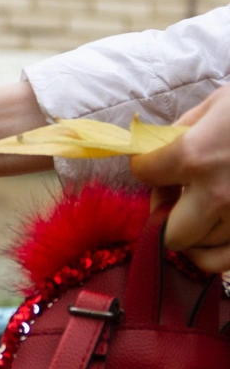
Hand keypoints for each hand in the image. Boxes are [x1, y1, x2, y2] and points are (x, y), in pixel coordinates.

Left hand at [130, 84, 229, 272]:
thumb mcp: (216, 106)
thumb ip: (179, 133)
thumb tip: (155, 152)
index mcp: (195, 156)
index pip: (145, 173)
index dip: (145, 166)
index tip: (154, 163)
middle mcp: (217, 195)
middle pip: (168, 231)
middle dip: (163, 214)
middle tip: (174, 196)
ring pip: (197, 247)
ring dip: (192, 229)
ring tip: (200, 207)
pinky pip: (223, 262)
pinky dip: (210, 254)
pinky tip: (209, 234)